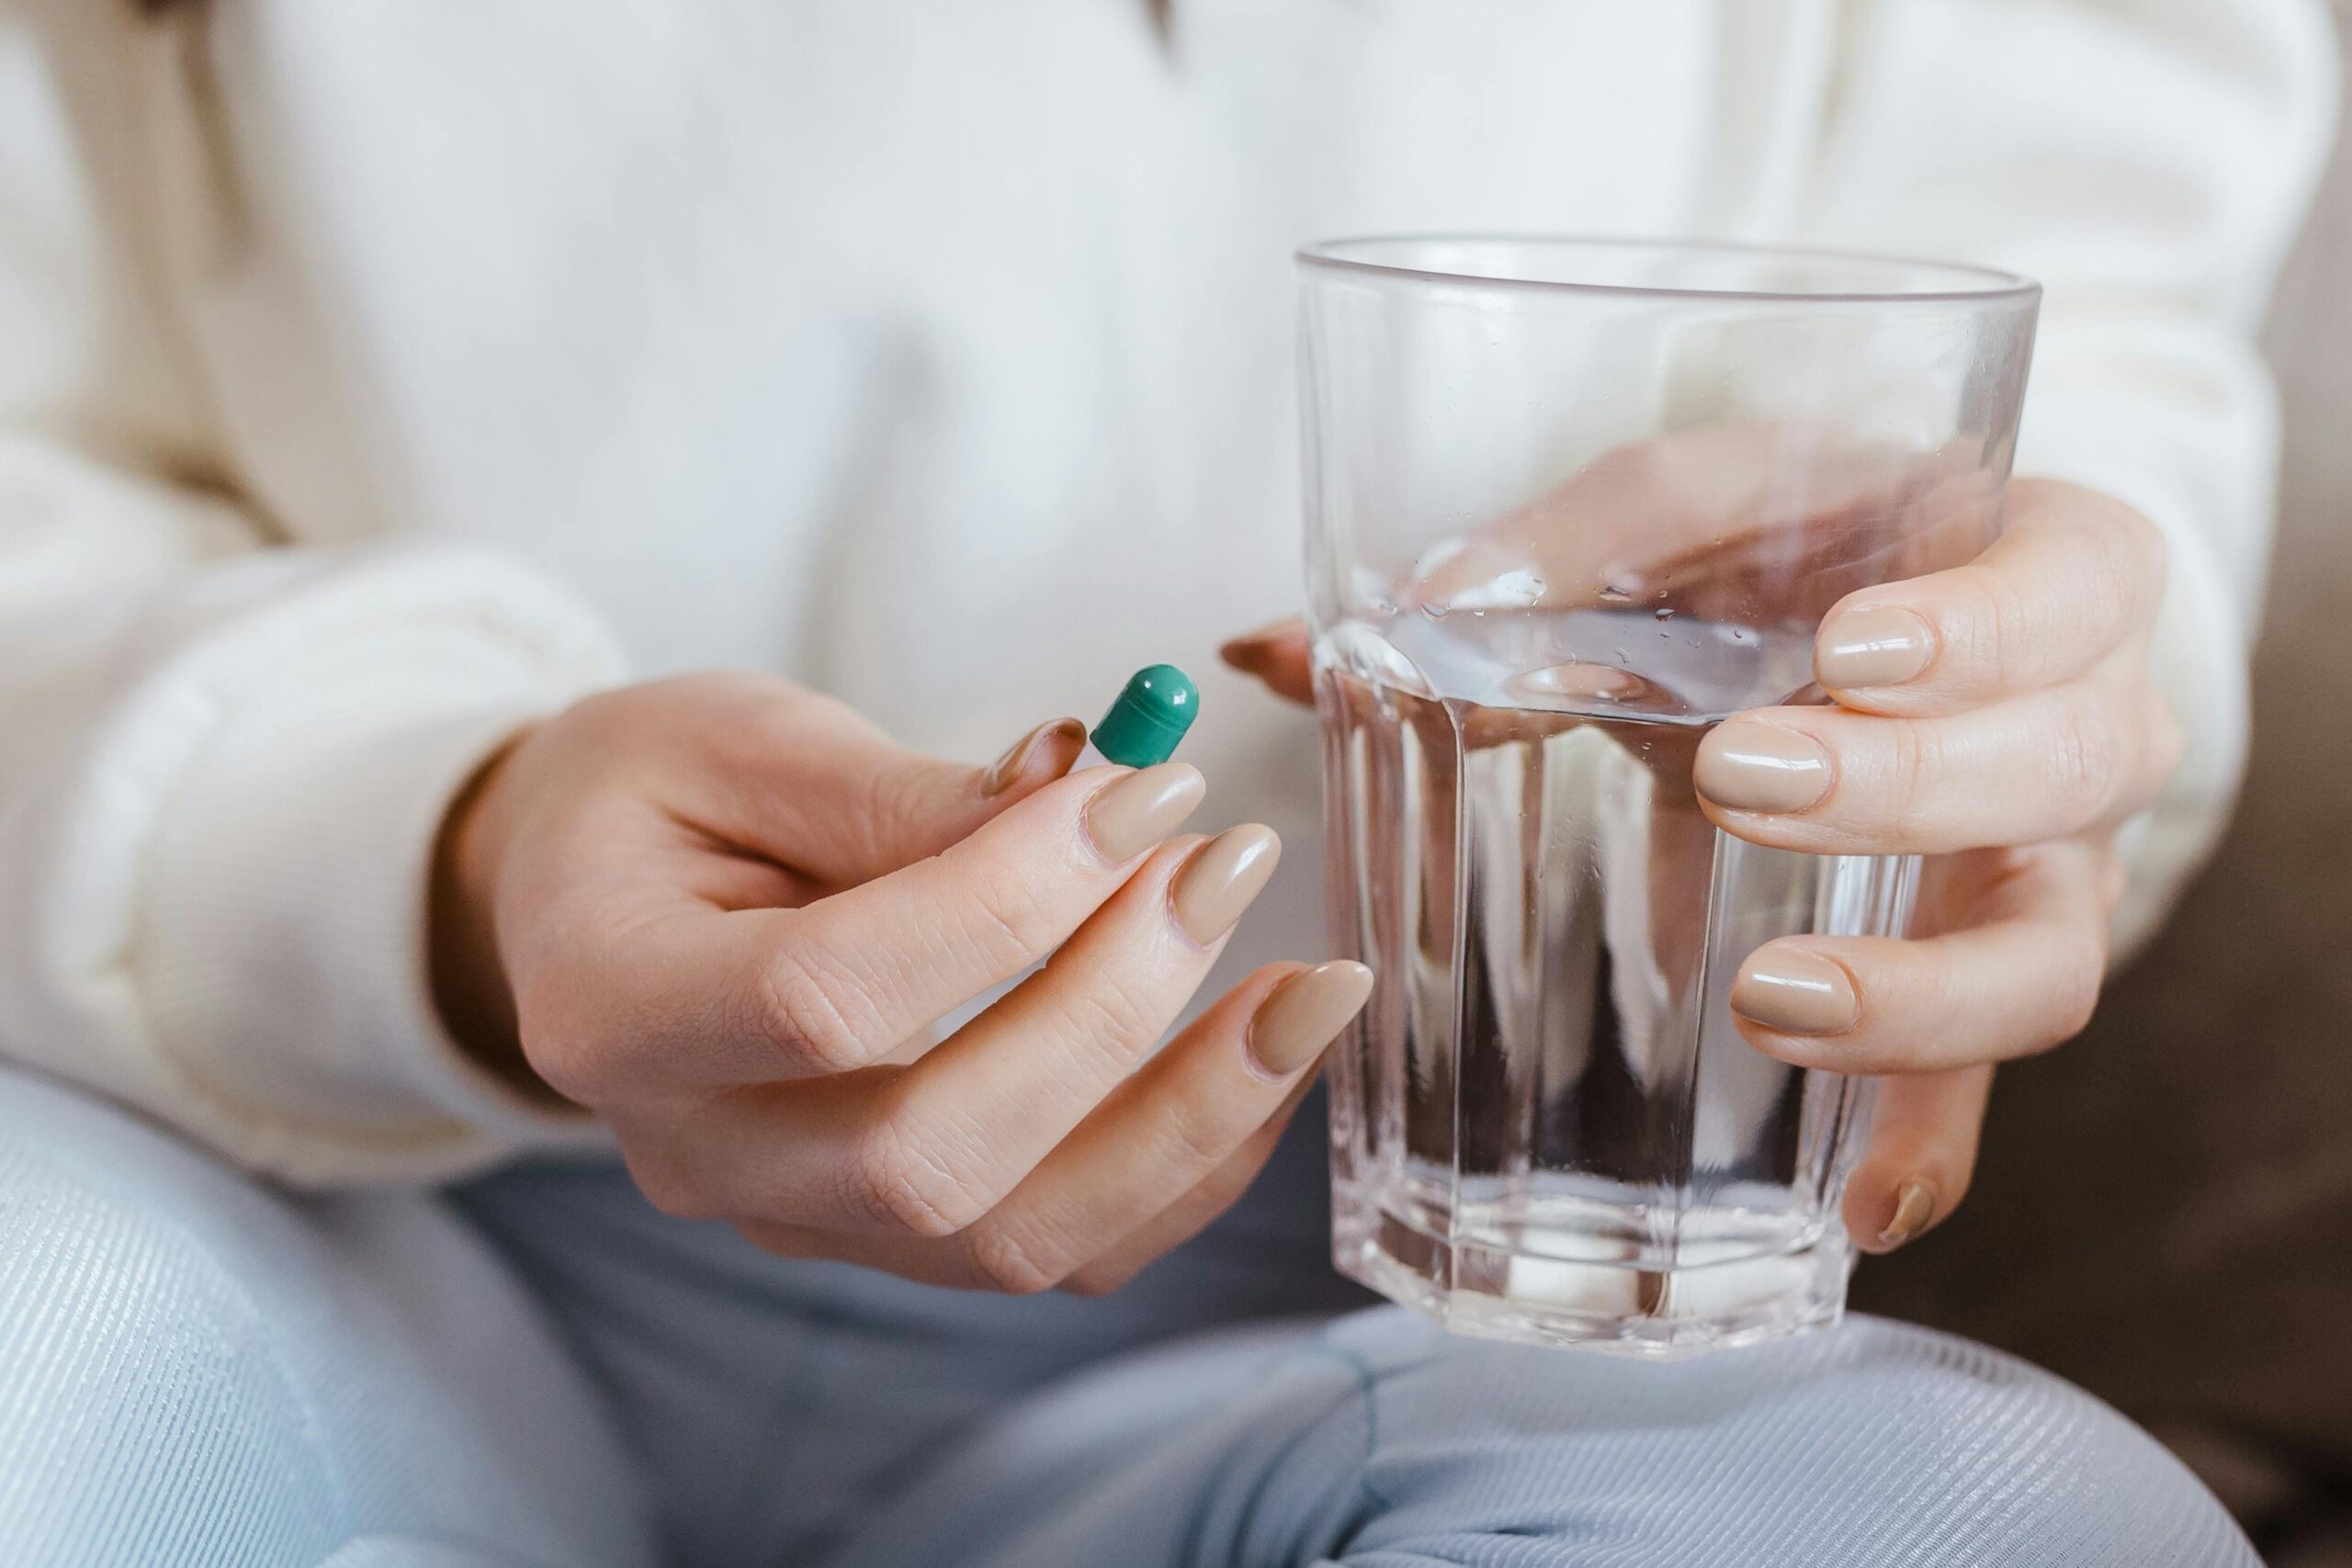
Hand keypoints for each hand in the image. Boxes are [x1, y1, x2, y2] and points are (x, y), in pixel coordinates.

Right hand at [429, 674, 1372, 1293]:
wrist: (586, 899)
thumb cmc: (650, 795)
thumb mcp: (739, 740)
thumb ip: (900, 792)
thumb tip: (1095, 802)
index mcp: (614, 1007)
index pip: (826, 1000)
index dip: (1005, 901)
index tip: (1144, 787)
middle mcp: (696, 1154)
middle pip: (931, 1160)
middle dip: (1115, 1014)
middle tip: (1225, 864)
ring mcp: (793, 1219)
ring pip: (1014, 1241)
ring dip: (1188, 1120)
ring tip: (1308, 989)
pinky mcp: (881, 1234)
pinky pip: (1056, 1249)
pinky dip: (1183, 1169)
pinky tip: (1264, 1061)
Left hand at [1225, 476, 2176, 1253]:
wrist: (1884, 620)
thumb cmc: (1790, 552)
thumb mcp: (1680, 525)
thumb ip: (1509, 572)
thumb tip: (1259, 651)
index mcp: (2029, 565)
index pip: (2073, 582)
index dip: (1984, 623)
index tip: (1846, 646)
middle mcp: (2074, 724)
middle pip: (2068, 766)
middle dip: (1909, 785)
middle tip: (1744, 779)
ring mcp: (2042, 867)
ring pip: (2051, 950)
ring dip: (1923, 995)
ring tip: (1769, 1006)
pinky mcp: (1980, 970)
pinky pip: (1989, 1081)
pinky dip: (1927, 1145)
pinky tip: (1858, 1210)